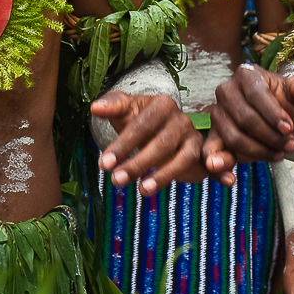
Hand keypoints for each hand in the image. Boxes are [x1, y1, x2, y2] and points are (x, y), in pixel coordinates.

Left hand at [93, 90, 207, 194]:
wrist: (166, 130)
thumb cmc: (142, 120)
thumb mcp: (127, 110)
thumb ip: (112, 106)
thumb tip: (95, 108)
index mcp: (161, 104)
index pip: (140, 125)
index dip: (122, 145)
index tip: (104, 164)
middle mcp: (179, 117)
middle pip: (158, 142)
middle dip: (136, 163)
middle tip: (116, 180)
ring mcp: (190, 134)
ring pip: (175, 156)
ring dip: (157, 175)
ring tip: (139, 190)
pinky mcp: (197, 150)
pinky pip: (186, 164)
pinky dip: (171, 176)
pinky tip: (152, 188)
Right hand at [207, 64, 293, 166]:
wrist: (276, 118)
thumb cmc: (286, 102)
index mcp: (246, 75)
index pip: (257, 95)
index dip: (273, 114)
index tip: (289, 129)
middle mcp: (226, 92)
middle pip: (245, 119)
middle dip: (270, 136)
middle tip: (290, 145)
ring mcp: (217, 115)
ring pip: (233, 138)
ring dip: (258, 152)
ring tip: (278, 155)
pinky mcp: (212, 137)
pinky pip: (210, 154)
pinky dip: (219, 169)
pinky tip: (231, 180)